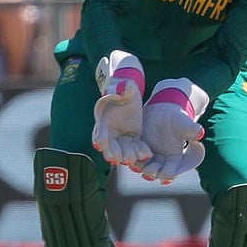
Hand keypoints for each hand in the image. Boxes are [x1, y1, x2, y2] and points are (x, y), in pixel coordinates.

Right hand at [92, 50, 151, 165]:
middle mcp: (110, 130)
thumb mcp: (121, 87)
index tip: (101, 143)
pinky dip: (140, 151)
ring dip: (127, 155)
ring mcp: (121, 136)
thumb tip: (119, 88)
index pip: (99, 131)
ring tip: (133, 159)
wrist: (130, 93)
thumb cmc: (123, 88)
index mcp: (103, 118)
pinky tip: (147, 154)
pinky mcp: (132, 137)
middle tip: (119, 158)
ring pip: (123, 149)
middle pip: (110, 145)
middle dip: (114, 152)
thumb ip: (119, 89)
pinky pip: (135, 147)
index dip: (100, 137)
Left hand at [134, 78, 208, 183]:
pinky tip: (127, 158)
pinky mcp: (138, 149)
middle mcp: (161, 161)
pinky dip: (130, 159)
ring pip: (143, 166)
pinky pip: (133, 157)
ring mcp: (149, 156)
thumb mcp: (186, 124)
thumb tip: (200, 134)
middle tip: (149, 171)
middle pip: (156, 172)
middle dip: (152, 173)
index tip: (165, 173)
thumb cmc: (178, 118)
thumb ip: (192, 131)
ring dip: (140, 168)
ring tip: (137, 167)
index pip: (172, 170)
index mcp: (175, 159)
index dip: (169, 173)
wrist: (163, 111)